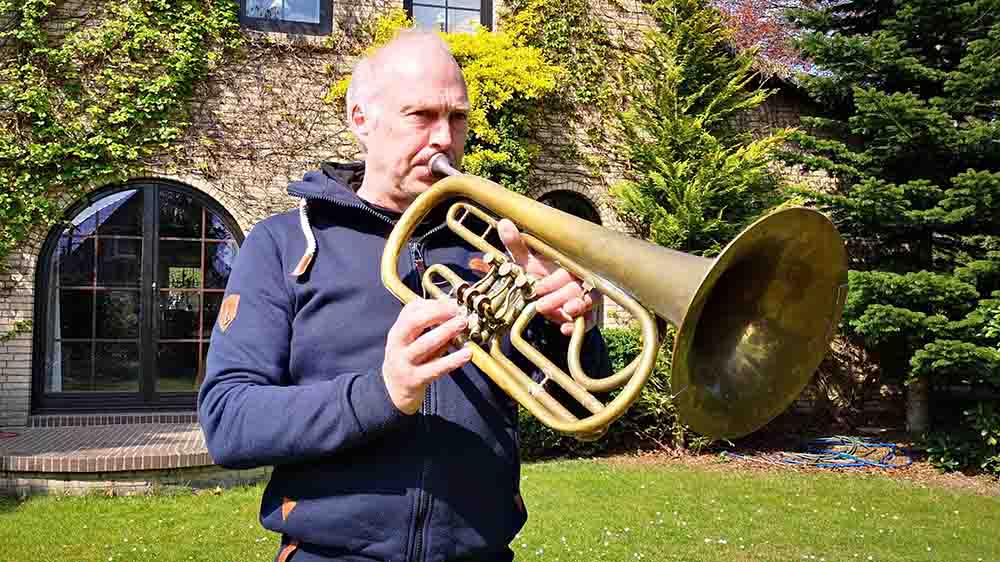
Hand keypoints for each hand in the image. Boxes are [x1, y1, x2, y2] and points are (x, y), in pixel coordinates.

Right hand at [383, 299, 472, 414]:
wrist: (393, 390)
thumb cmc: (408, 358)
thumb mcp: (410, 340)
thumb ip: (427, 327)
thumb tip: (453, 311)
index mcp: (397, 331)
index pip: (411, 311)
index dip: (432, 305)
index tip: (452, 304)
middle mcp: (397, 345)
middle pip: (413, 323)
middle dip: (436, 314)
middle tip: (457, 312)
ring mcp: (404, 363)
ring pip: (424, 344)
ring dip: (445, 332)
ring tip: (463, 324)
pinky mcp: (415, 380)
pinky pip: (435, 368)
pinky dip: (453, 360)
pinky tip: (467, 353)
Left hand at [497, 219, 600, 335]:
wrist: (546, 294)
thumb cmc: (539, 273)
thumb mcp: (526, 261)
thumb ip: (516, 245)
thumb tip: (504, 224)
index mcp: (568, 262)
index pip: (565, 269)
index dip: (552, 280)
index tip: (536, 288)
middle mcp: (580, 278)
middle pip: (575, 287)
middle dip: (558, 296)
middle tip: (540, 305)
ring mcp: (586, 296)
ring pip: (588, 301)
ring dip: (578, 307)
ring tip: (567, 312)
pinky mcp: (587, 314)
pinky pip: (590, 321)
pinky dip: (579, 326)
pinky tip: (567, 330)